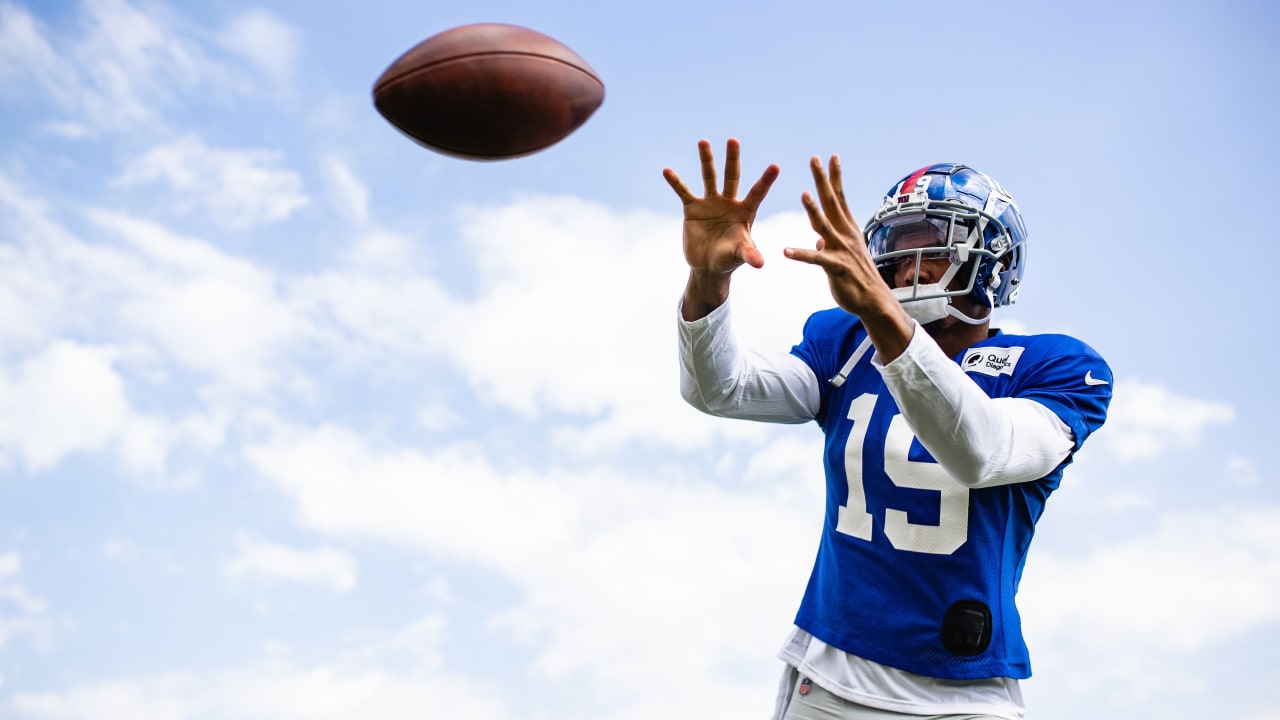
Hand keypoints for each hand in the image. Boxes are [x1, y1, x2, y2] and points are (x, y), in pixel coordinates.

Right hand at [663, 138, 778, 275]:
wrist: (708, 266)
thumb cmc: (729, 259)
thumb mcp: (739, 255)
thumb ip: (749, 255)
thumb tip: (761, 264)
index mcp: (745, 212)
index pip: (757, 193)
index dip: (765, 181)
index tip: (776, 166)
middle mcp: (728, 202)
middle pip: (732, 177)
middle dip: (733, 159)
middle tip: (733, 140)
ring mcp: (710, 203)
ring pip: (709, 177)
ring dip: (707, 160)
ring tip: (704, 141)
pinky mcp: (692, 208)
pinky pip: (683, 192)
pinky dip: (676, 182)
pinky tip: (667, 171)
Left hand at [785, 154, 913, 359]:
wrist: (873, 301)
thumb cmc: (856, 278)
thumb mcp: (842, 255)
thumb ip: (829, 244)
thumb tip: (819, 240)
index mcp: (847, 228)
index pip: (839, 197)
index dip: (834, 177)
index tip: (830, 156)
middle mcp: (845, 234)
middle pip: (831, 202)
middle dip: (822, 180)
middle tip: (814, 159)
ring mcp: (841, 250)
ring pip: (825, 225)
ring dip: (814, 210)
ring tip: (803, 194)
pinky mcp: (836, 268)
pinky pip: (816, 260)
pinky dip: (801, 254)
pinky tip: (786, 252)